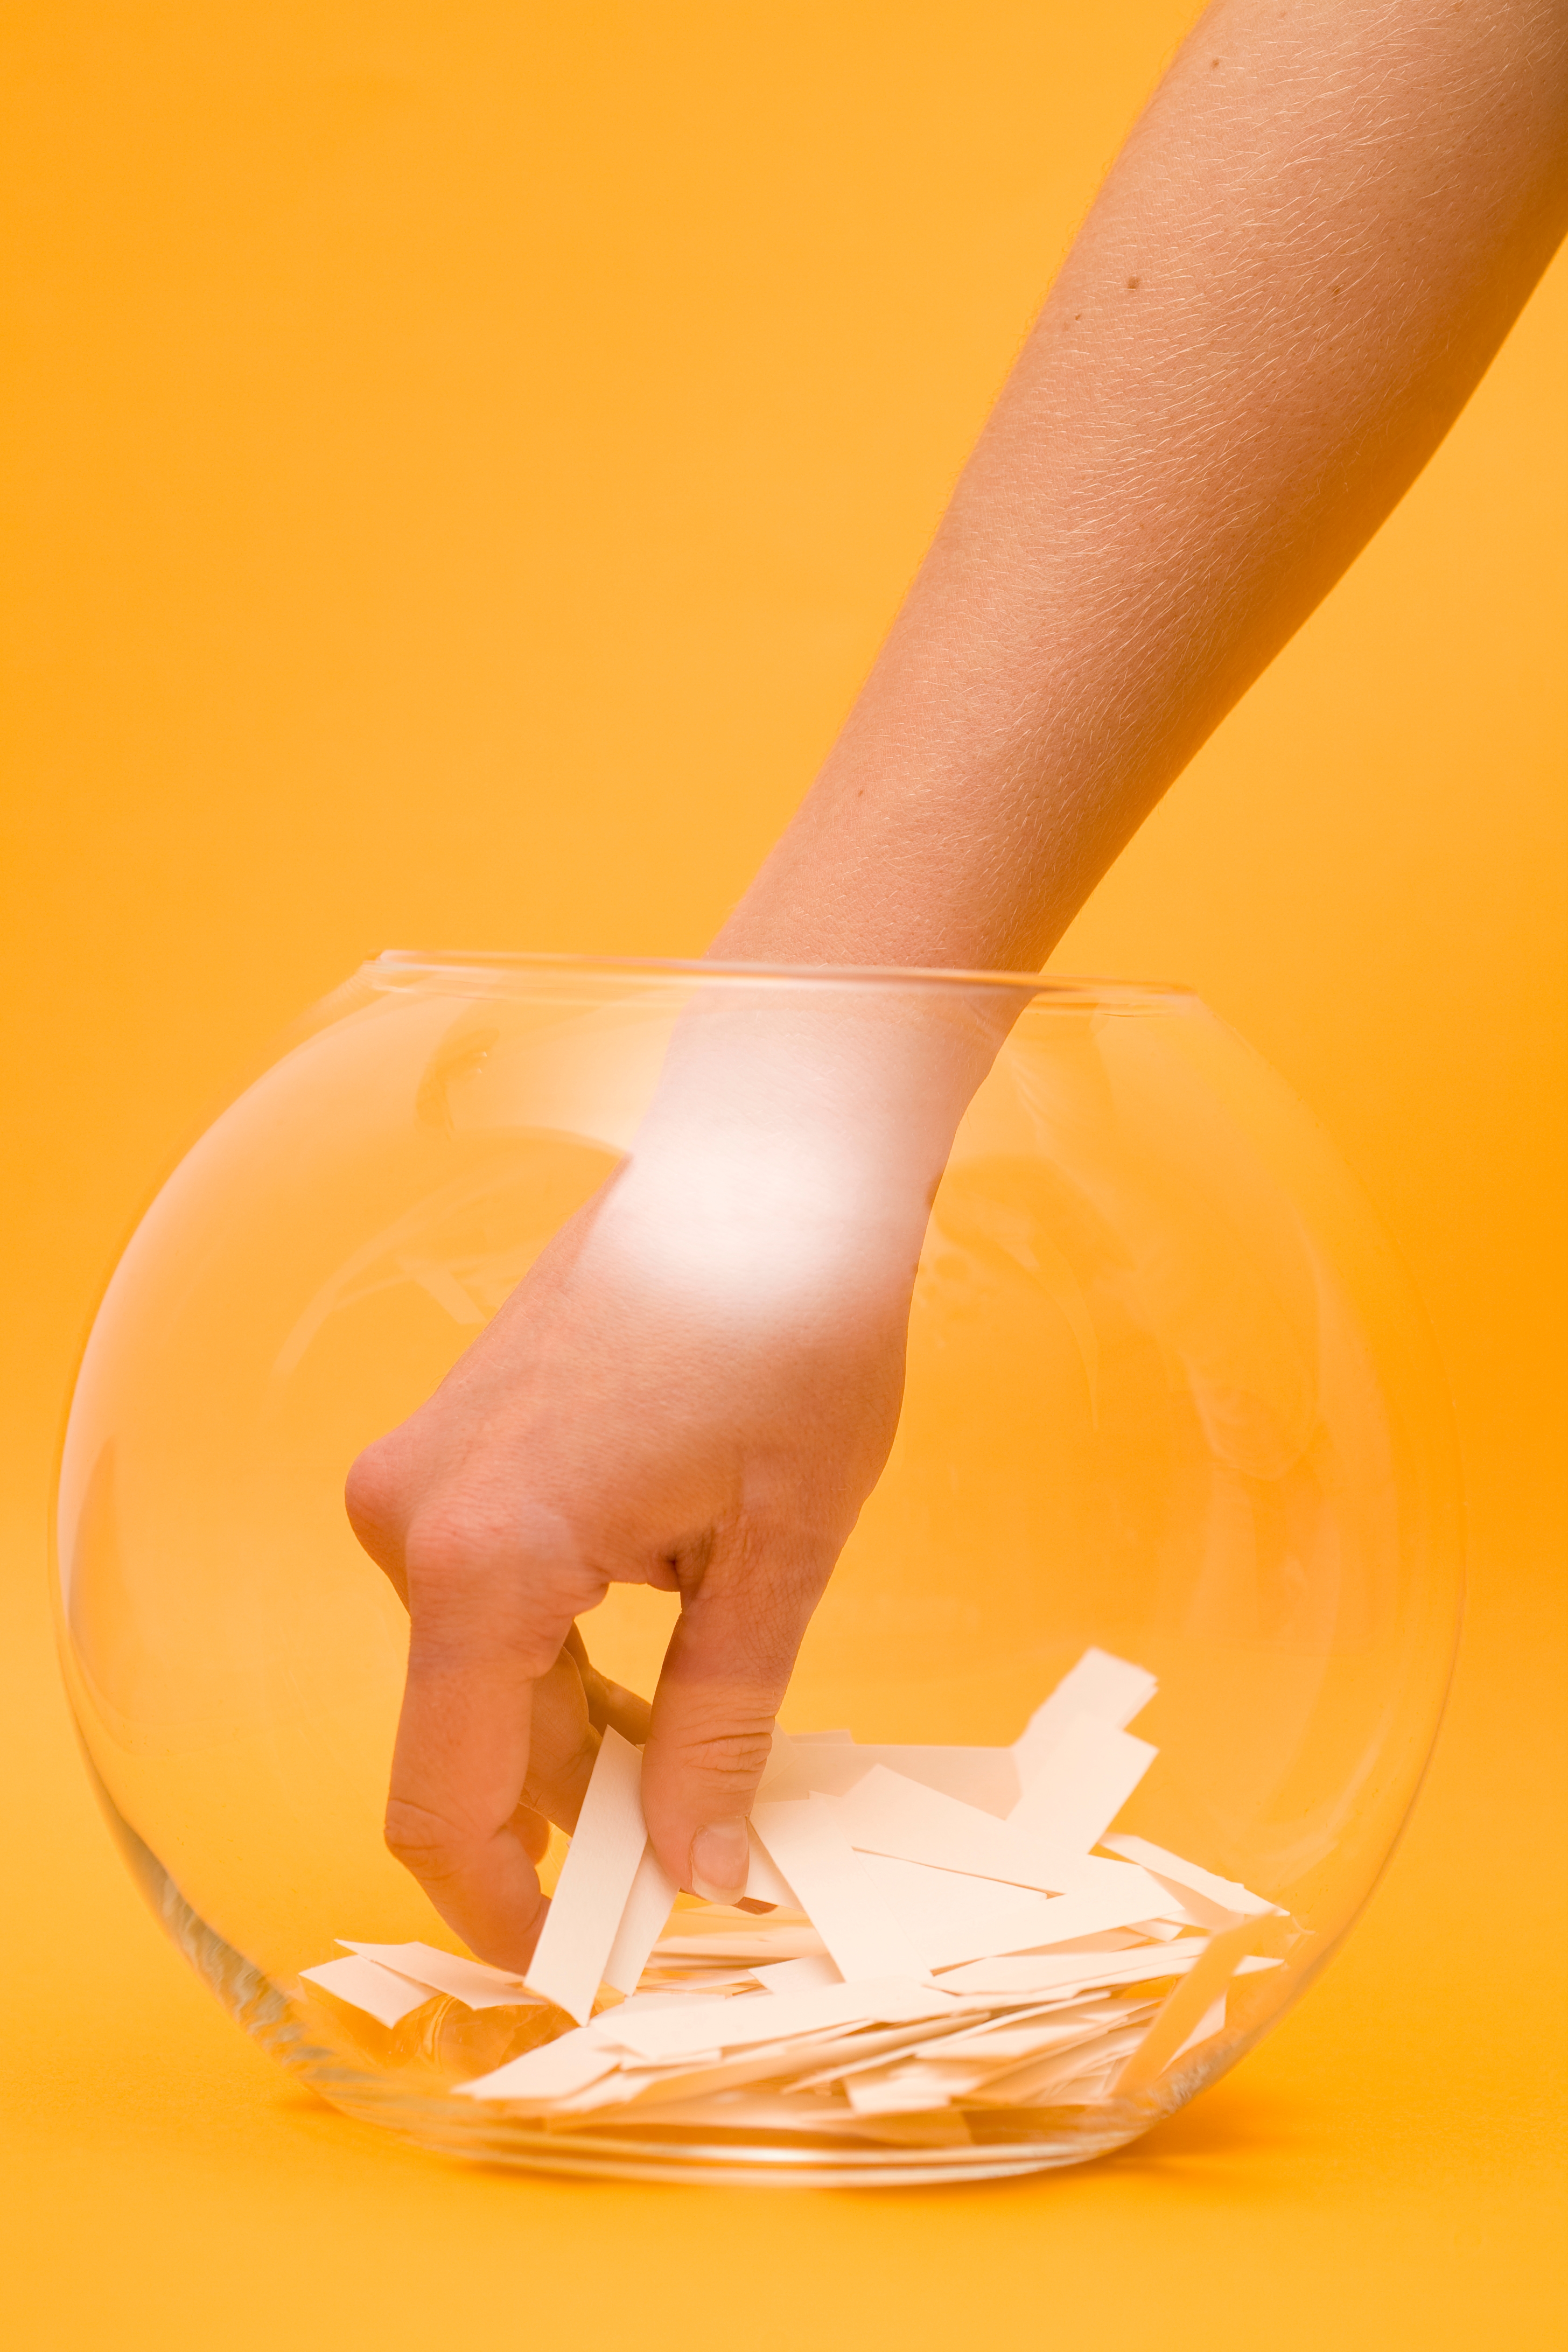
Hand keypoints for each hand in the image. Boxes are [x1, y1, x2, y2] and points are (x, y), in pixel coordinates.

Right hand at [344, 1126, 924, 1971]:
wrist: (763, 1158)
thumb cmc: (790, 1327)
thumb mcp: (780, 1552)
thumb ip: (724, 1724)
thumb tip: (705, 1874)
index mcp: (483, 1557)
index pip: (446, 1801)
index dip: (505, 1911)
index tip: (581, 1973)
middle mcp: (412, 1517)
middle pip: (461, 1742)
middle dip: (563, 1829)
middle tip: (687, 1882)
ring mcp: (420, 1474)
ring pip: (477, 1674)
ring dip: (572, 1740)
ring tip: (699, 1768)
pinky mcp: (450, 1448)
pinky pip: (483, 1601)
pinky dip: (556, 1661)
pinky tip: (657, 1674)